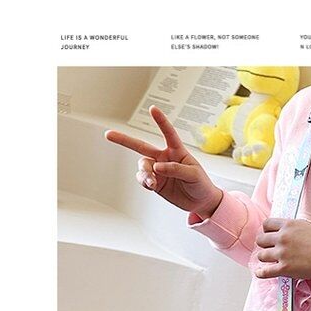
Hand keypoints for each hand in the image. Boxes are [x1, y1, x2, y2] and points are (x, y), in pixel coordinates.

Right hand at [104, 106, 222, 218]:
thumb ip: (176, 169)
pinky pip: (143, 179)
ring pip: (142, 166)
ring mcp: (157, 170)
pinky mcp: (155, 182)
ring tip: (152, 182)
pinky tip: (150, 185)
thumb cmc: (201, 184)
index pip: (168, 133)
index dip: (161, 121)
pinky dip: (144, 181)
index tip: (153, 109)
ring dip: (144, 173)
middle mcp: (164, 158)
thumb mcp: (193, 175)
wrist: (200, 202)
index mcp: (176, 151)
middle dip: (124, 140)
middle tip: (109, 134)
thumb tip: (158, 167)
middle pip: (141, 146)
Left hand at [254, 218, 310, 280]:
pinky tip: (260, 273)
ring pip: (261, 255)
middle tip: (271, 248)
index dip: (267, 230)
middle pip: (261, 239)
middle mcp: (282, 238)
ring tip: (271, 260)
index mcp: (288, 225)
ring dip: (265, 258)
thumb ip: (291, 227)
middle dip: (265, 244)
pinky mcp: (284, 268)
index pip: (266, 224)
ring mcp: (282, 253)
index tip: (269, 235)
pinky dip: (261, 273)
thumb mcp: (306, 226)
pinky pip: (265, 272)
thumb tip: (281, 231)